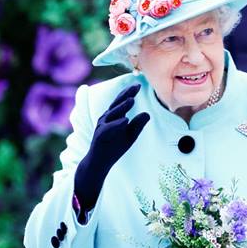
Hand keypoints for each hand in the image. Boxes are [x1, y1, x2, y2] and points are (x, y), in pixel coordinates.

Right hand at [73, 84, 149, 210]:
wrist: (99, 163)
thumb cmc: (114, 147)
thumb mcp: (130, 136)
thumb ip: (137, 125)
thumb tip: (147, 114)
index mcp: (113, 117)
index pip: (122, 102)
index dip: (129, 93)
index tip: (139, 84)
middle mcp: (106, 118)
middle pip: (116, 104)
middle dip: (126, 94)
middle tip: (136, 86)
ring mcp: (101, 127)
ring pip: (112, 114)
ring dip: (122, 107)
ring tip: (132, 100)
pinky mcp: (99, 136)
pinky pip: (108, 128)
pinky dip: (116, 124)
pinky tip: (125, 121)